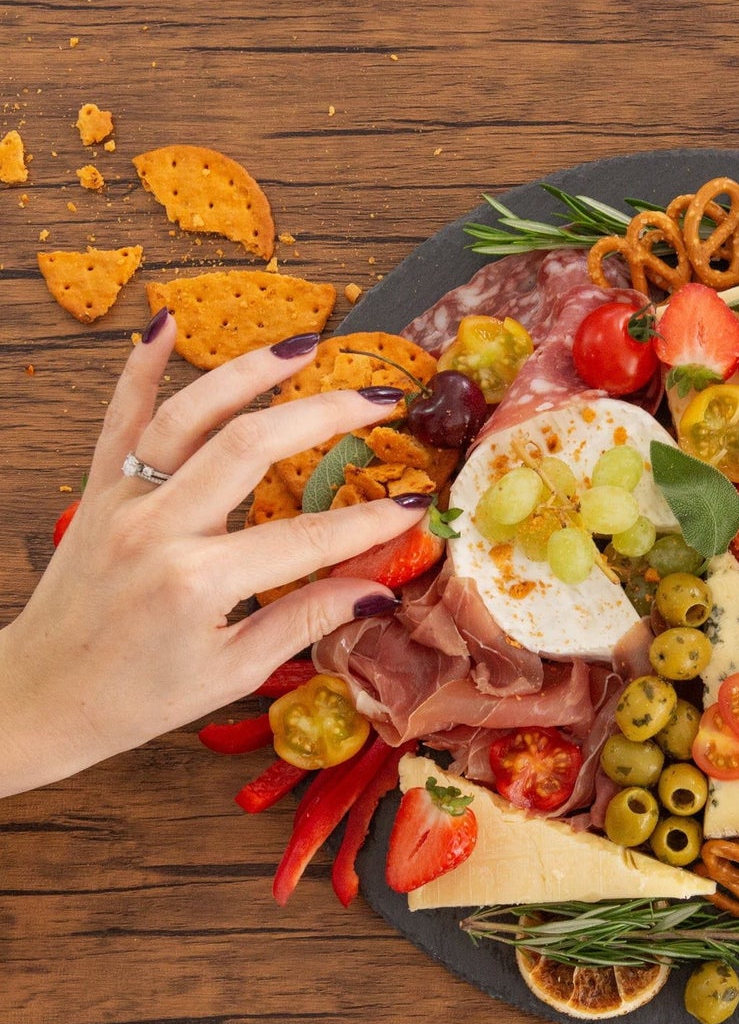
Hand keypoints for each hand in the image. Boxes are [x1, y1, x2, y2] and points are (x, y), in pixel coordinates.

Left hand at [0, 315, 429, 797]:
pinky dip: (140, 368)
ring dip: (248, 372)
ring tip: (304, 345)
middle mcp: (158, 528)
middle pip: (252, 446)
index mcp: (198, 583)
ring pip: (189, 414)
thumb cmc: (138, 698)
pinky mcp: (97, 490)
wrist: (37, 696)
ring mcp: (122, 500)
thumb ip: (305, 622)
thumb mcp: (233, 673)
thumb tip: (378, 592)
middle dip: (325, 415)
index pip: (307, 538)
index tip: (416, 502)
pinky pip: (120, 416)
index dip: (370, 521)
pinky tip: (167, 325)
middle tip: (380, 400)